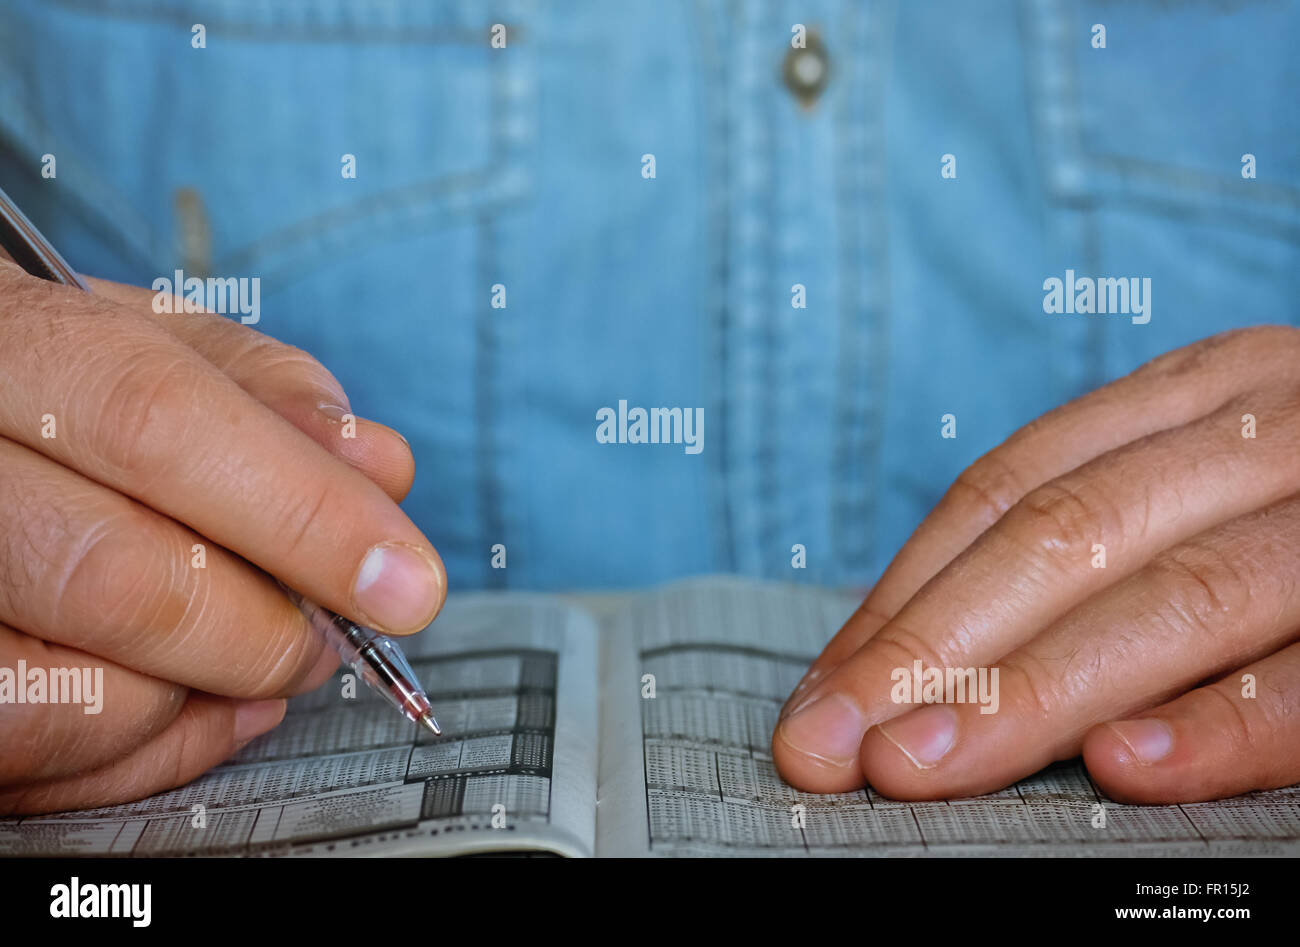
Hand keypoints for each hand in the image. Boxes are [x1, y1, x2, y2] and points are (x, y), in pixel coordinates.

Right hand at [0, 264, 445, 813]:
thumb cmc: (48, 385)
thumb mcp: (146, 342)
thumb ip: (262, 391)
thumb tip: (378, 468)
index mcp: (11, 346)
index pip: (160, 427)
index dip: (304, 514)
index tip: (406, 582)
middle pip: (120, 578)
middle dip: (267, 631)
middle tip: (333, 638)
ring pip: (79, 693)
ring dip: (211, 692)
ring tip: (253, 654)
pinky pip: (42, 753)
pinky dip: (150, 748)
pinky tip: (190, 699)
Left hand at [773, 326, 1299, 802]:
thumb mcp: (1206, 476)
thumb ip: (1096, 545)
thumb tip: (925, 663)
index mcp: (1196, 394)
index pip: (1006, 491)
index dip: (904, 597)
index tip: (823, 693)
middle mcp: (1272, 426)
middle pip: (1063, 538)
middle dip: (932, 652)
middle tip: (832, 749)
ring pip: (1177, 596)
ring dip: (1037, 697)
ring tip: (927, 770)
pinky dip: (1224, 726)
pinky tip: (1125, 772)